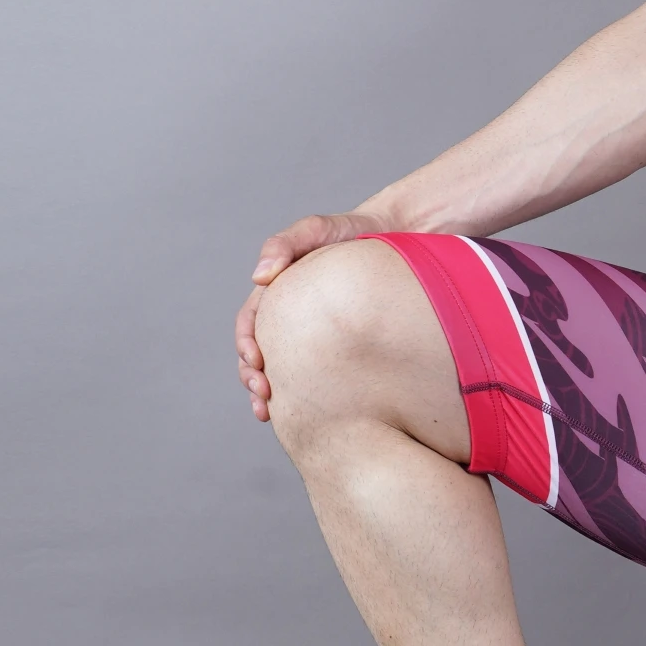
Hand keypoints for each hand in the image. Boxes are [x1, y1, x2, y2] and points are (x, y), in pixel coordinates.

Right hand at [235, 211, 387, 419]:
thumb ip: (284, 244)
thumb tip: (259, 277)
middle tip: (263, 398)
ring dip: (271, 395)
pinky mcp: (340, 347)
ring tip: (270, 414)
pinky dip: (310, 394)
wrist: (398, 240)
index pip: (251, 324)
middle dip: (253, 379)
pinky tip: (315, 411)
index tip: (257, 362)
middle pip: (259, 355)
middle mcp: (291, 318)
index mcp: (278, 293)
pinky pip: (320, 374)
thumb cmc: (353, 232)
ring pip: (285, 369)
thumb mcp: (317, 230)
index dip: (246, 345)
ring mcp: (314, 334)